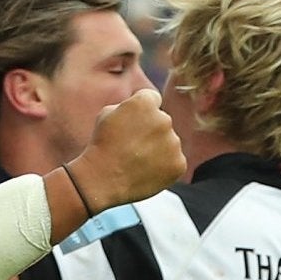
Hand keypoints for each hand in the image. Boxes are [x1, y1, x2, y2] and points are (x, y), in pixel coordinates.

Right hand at [67, 88, 183, 210]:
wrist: (103, 179)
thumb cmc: (101, 146)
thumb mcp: (106, 114)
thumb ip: (128, 106)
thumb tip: (138, 107)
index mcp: (146, 103)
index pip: (153, 99)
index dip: (142, 111)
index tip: (135, 123)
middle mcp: (164, 119)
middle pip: (162, 122)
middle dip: (151, 131)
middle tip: (133, 147)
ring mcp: (174, 143)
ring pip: (169, 142)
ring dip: (158, 149)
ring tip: (138, 161)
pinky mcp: (179, 163)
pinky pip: (174, 161)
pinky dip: (164, 167)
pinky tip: (146, 172)